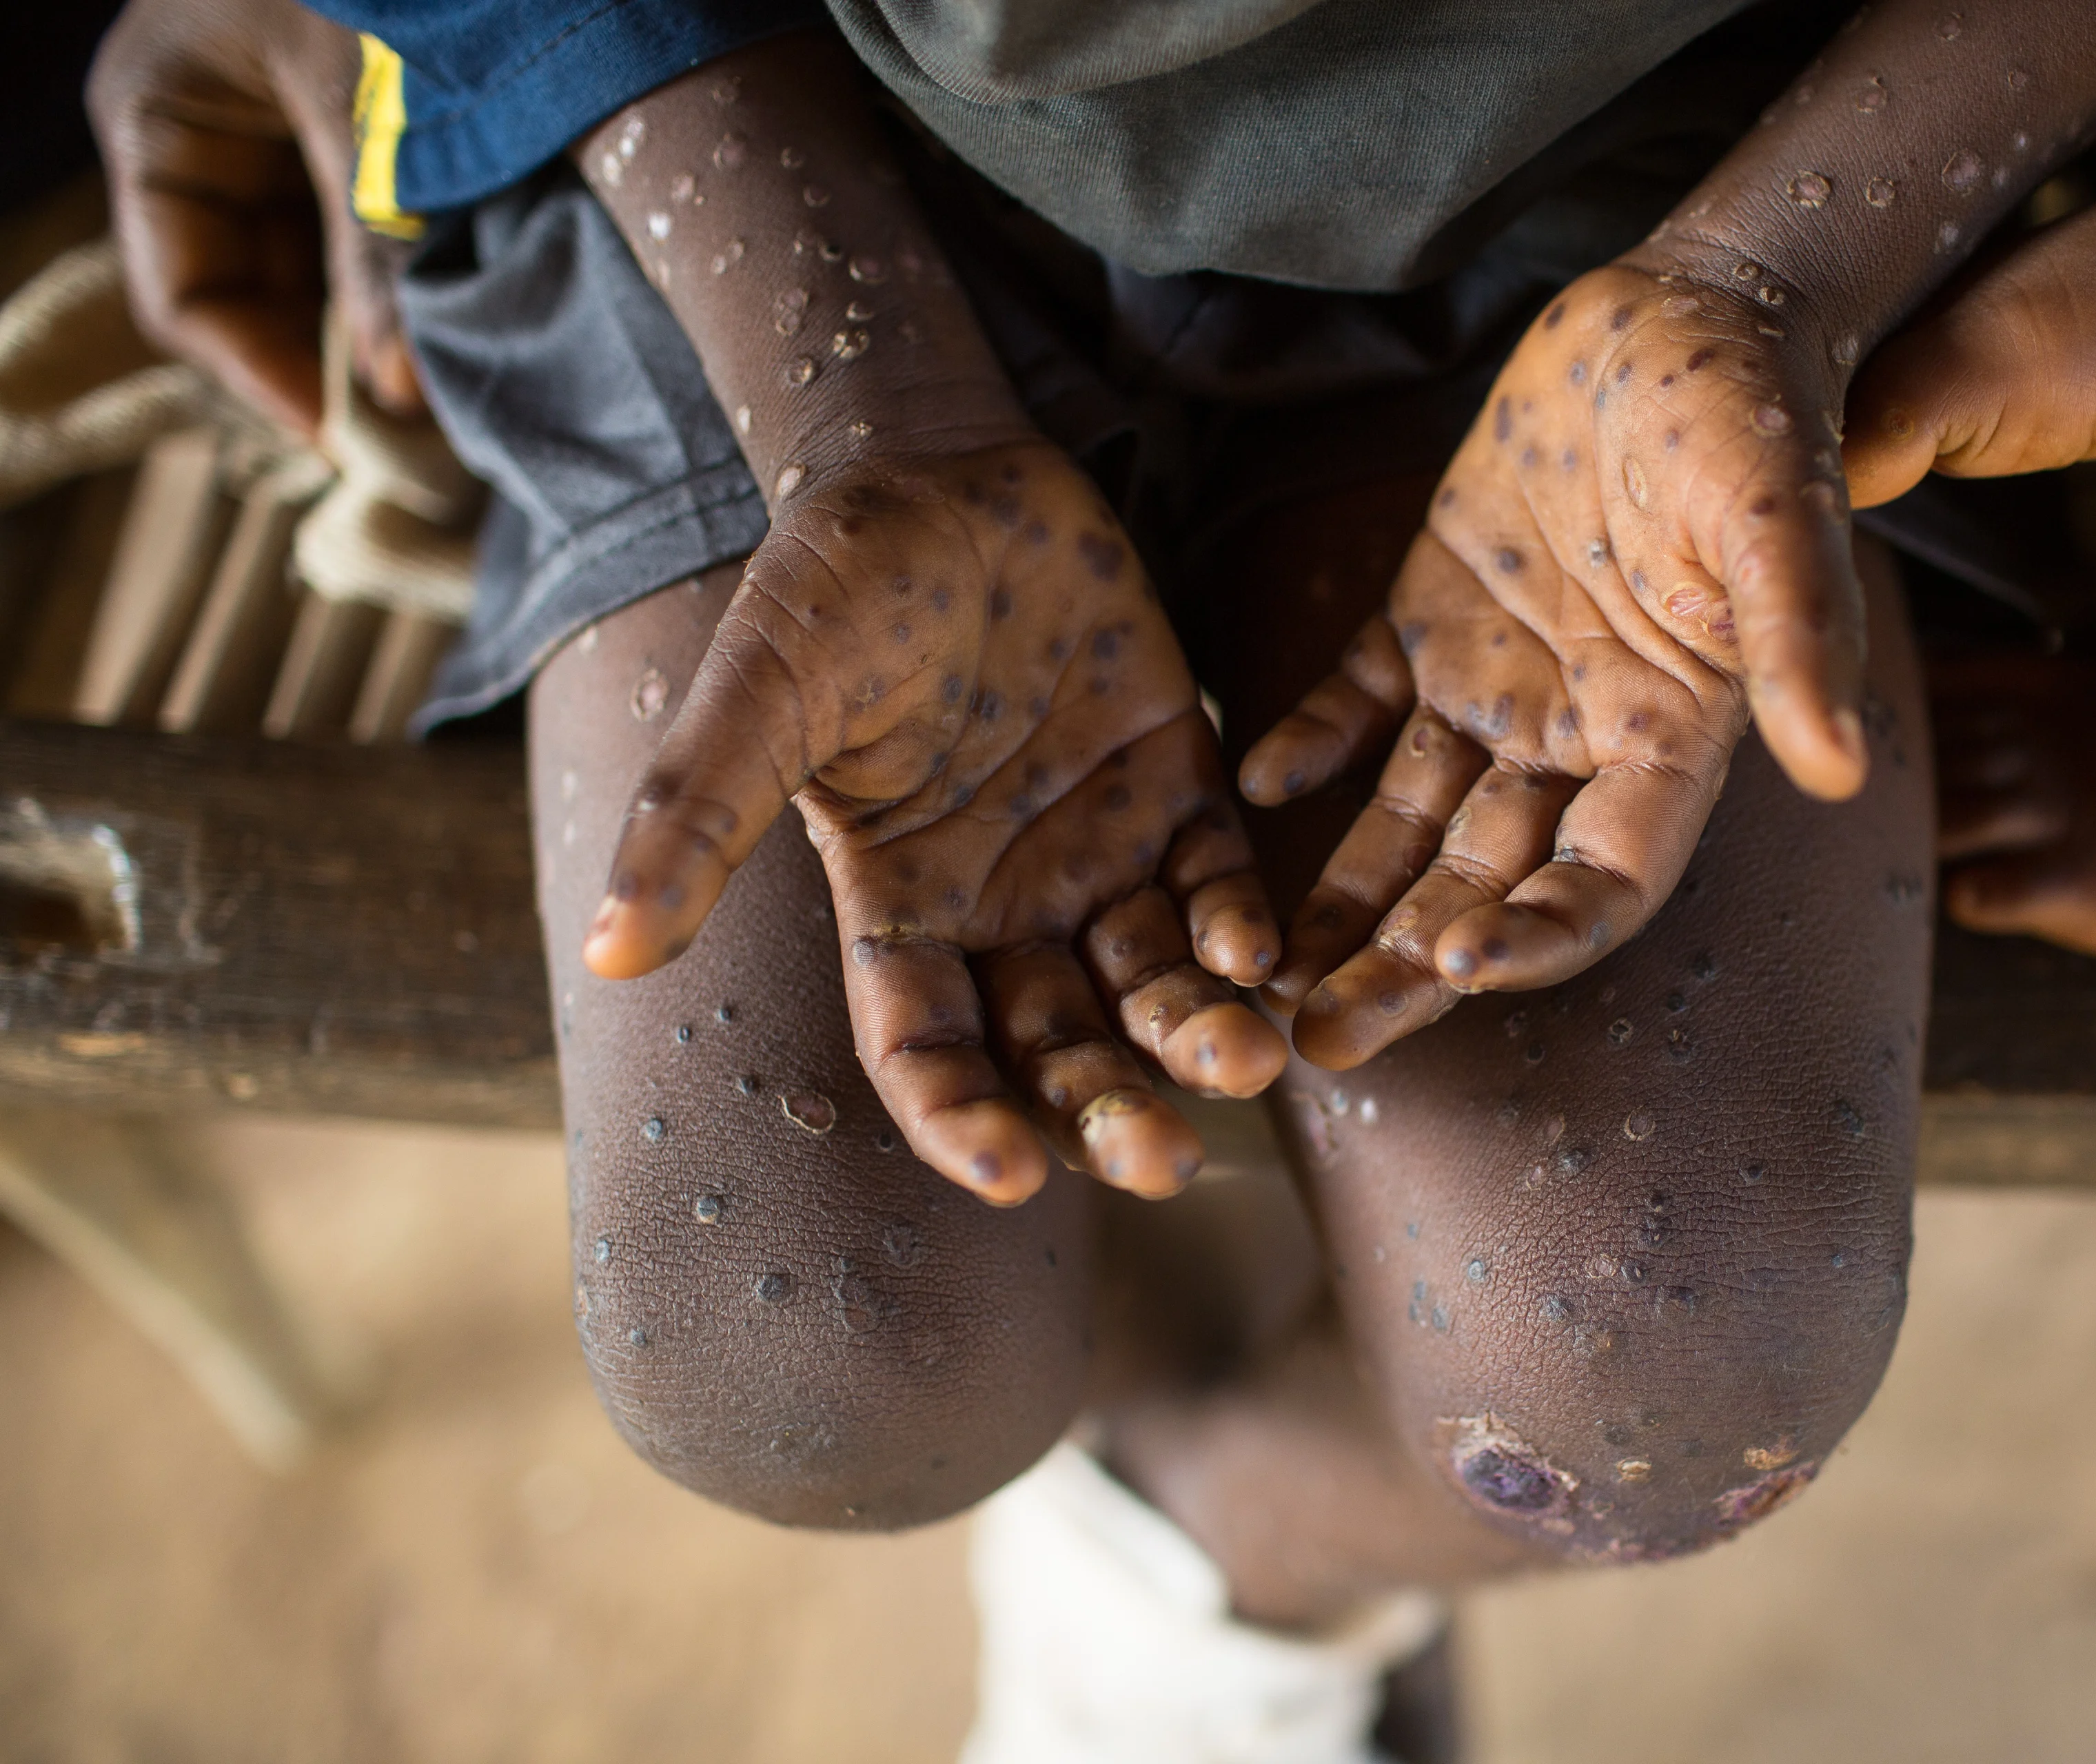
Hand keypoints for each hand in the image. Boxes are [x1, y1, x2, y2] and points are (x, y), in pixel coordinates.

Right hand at [87, 0, 422, 434]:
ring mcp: (264, 141)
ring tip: (437, 402)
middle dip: (319, 366)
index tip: (339, 439)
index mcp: (160, 119)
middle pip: (244, 297)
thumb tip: (397, 391)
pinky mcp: (331, 141)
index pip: (184, 295)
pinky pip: (345, 243)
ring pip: (299, 279)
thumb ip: (378, 250)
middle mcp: (199, 137)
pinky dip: (389, 292)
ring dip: (360, 338)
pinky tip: (442, 338)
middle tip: (408, 439)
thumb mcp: (369, 111)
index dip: (258, 377)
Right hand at [582, 438, 1285, 1202]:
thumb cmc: (837, 578)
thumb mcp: (762, 694)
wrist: (943, 462)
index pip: (927, 1048)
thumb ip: (697, 818)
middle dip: (1109, 1108)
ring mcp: (1093, 842)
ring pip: (1150, 979)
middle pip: (1057, 1042)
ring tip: (1247, 1060)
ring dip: (1196, 1032)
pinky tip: (1259, 953)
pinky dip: (1241, 921)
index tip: (1016, 1179)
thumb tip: (608, 952)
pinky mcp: (1173, 775)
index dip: (964, 1120)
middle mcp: (1002, 898)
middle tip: (1167, 1160)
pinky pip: (1216, 876)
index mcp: (898, 903)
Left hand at [1241, 263, 1820, 1066]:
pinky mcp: (1434, 613)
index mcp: (1667, 737)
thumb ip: (1797, 639)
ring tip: (1259, 976)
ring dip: (1344, 901)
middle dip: (1408, 971)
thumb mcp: (1778, 514)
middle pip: (1487, 884)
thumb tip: (1839, 769)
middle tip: (1316, 1047)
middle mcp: (1577, 734)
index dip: (1541, 934)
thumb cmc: (1753, 409)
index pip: (1605, 879)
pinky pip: (1359, 701)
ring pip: (1411, 821)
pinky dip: (1309, 741)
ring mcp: (1500, 681)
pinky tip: (1255, 787)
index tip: (1462, 966)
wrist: (1693, 311)